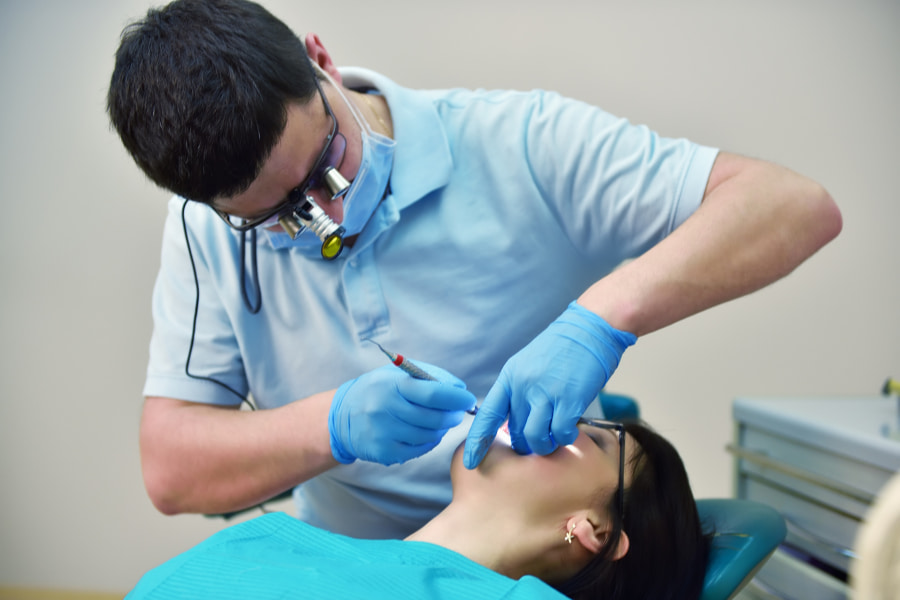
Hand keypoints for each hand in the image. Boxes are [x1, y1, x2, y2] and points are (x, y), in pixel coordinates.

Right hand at [329, 361, 476, 464]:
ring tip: (438, 420)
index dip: (456, 398)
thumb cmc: (379, 390)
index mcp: (392, 385)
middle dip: (453, 415)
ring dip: (442, 428)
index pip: (433, 394)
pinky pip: (420, 449)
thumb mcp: (399, 374)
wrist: (343, 416)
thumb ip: (431, 376)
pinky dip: (429, 440)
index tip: (468, 399)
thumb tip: (460, 390)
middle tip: (457, 411)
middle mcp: (386, 409)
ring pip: (430, 435)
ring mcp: (384, 433)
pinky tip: (424, 431)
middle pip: (435, 418)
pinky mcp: (385, 452)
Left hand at [463, 302, 635, 467]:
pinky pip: (561, 433)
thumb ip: (520, 392)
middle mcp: (523, 386)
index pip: (487, 415)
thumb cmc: (563, 348)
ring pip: (536, 438)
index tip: (471, 461)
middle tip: (538, 442)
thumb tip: (517, 422)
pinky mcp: (569, 399)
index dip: (477, 441)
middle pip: (515, 433)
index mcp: (511, 377)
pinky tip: (570, 428)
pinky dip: (565, 437)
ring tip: (555, 437)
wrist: (590, 329)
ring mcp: (545, 393)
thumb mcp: (530, 366)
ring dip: (546, 445)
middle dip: (525, 444)